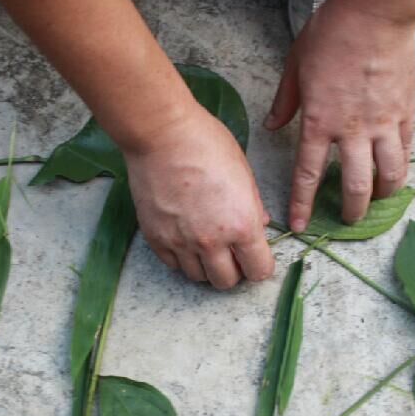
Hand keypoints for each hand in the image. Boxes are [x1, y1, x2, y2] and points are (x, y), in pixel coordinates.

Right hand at [124, 106, 274, 289]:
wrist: (162, 133)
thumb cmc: (205, 143)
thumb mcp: (243, 173)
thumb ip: (253, 206)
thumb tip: (259, 224)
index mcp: (241, 225)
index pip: (259, 271)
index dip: (259, 266)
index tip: (255, 257)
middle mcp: (211, 241)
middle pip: (226, 282)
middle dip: (233, 270)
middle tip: (230, 253)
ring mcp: (180, 242)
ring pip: (198, 277)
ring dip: (205, 266)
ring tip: (205, 245)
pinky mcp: (155, 237)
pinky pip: (172, 264)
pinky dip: (181, 258)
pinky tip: (185, 237)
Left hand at [264, 0, 414, 229]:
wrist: (376, 12)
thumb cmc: (331, 34)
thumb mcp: (296, 66)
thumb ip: (285, 101)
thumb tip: (272, 125)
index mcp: (319, 121)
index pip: (307, 175)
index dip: (302, 205)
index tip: (299, 226)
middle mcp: (352, 130)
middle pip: (353, 186)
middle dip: (349, 210)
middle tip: (345, 219)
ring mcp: (383, 123)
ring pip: (387, 175)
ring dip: (381, 195)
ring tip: (376, 201)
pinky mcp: (406, 112)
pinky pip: (405, 151)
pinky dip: (401, 167)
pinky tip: (396, 174)